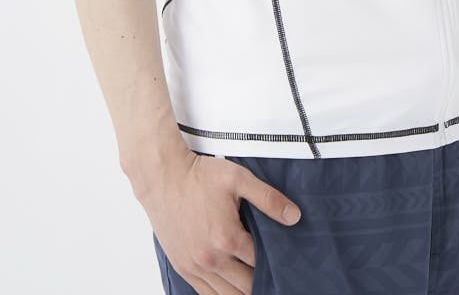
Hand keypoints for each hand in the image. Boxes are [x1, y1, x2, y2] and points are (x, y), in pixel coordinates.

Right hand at [146, 150, 301, 294]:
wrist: (163, 177)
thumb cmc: (199, 176)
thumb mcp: (239, 179)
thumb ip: (268, 199)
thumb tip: (295, 217)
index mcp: (227, 238)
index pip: (260, 262)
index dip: (275, 261)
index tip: (284, 259)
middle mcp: (210, 259)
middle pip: (246, 285)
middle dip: (262, 280)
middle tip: (274, 275)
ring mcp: (194, 266)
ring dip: (243, 291)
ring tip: (256, 284)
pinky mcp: (182, 268)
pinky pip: (206, 294)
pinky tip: (232, 290)